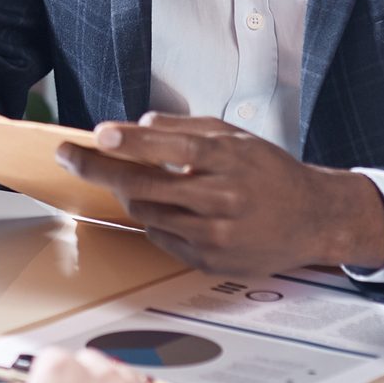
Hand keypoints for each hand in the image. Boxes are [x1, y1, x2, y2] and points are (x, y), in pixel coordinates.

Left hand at [58, 113, 383, 275]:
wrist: (313, 219)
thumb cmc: (271, 173)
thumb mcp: (237, 137)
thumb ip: (187, 128)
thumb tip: (141, 122)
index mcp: (228, 159)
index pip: (170, 146)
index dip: (130, 141)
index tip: (98, 135)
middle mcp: (221, 197)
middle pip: (144, 184)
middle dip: (98, 168)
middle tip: (69, 155)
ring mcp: (214, 233)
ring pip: (146, 212)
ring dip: (125, 193)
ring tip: (121, 178)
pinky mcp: (210, 260)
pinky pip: (161, 237)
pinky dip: (151, 219)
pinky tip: (161, 207)